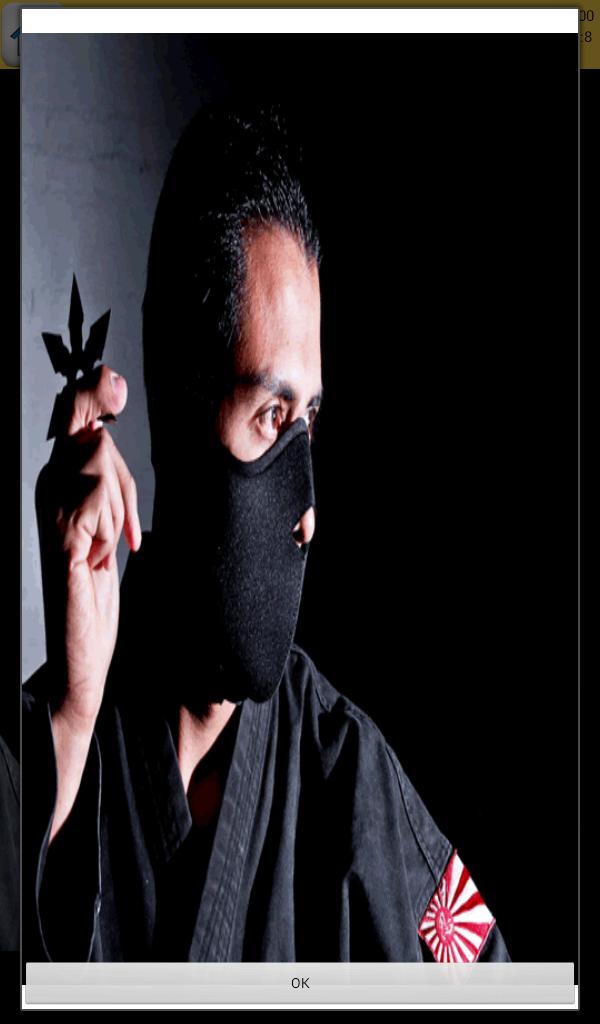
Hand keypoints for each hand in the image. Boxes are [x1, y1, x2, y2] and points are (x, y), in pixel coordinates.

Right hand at [36, 365, 140, 725]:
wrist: (83, 640)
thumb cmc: (96, 584)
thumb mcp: (109, 521)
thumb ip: (107, 477)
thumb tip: (101, 427)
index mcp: (58, 481)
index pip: (74, 420)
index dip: (92, 394)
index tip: (112, 380)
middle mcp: (47, 487)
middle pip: (95, 437)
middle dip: (121, 481)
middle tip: (118, 532)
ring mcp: (49, 508)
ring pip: (100, 463)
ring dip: (120, 510)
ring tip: (106, 547)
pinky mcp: (60, 531)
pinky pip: (98, 497)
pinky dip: (113, 526)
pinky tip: (100, 556)